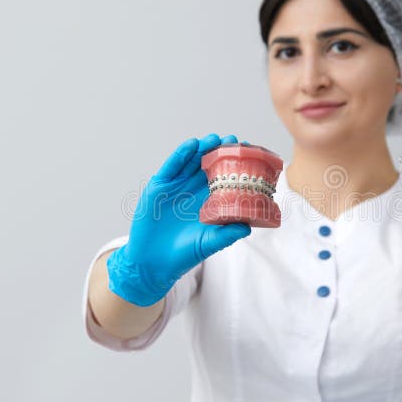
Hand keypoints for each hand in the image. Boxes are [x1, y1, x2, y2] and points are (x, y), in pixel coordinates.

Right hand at [107, 133, 251, 306]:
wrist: (154, 262)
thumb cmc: (184, 254)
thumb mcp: (209, 243)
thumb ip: (227, 234)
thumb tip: (248, 227)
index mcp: (209, 201)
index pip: (224, 178)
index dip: (234, 165)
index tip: (247, 154)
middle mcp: (194, 190)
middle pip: (208, 165)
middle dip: (220, 152)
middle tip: (233, 140)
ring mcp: (176, 186)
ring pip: (191, 162)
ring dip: (202, 148)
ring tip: (214, 139)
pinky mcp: (159, 186)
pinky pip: (171, 167)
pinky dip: (180, 155)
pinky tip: (191, 145)